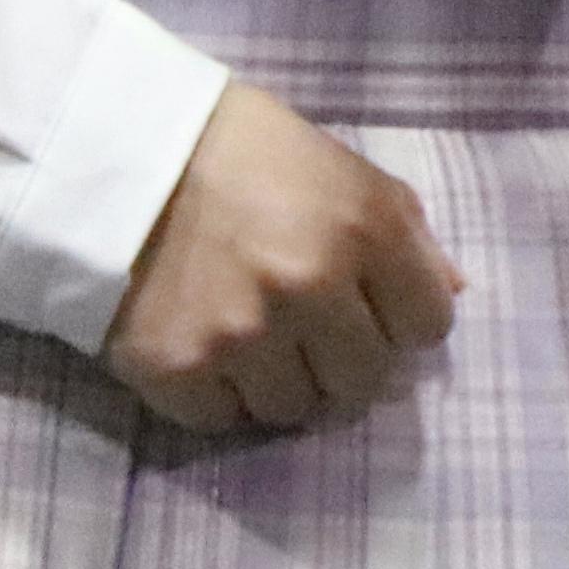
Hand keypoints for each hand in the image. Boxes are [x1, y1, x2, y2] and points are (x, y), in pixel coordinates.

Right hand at [99, 79, 467, 434]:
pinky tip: (200, 341)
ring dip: (278, 381)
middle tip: (304, 326)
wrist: (116, 147)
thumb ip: (402, 231)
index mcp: (366, 228)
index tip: (367, 301)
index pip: (429, 327)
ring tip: (245, 329)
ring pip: (294, 411)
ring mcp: (245, 336)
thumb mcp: (337, 167)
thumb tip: (452, 293)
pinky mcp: (181, 371)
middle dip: (342, 360)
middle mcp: (312, 287)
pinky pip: (224, 421)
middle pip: (365, 383)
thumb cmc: (240, 149)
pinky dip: (217, 394)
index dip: (400, 316)